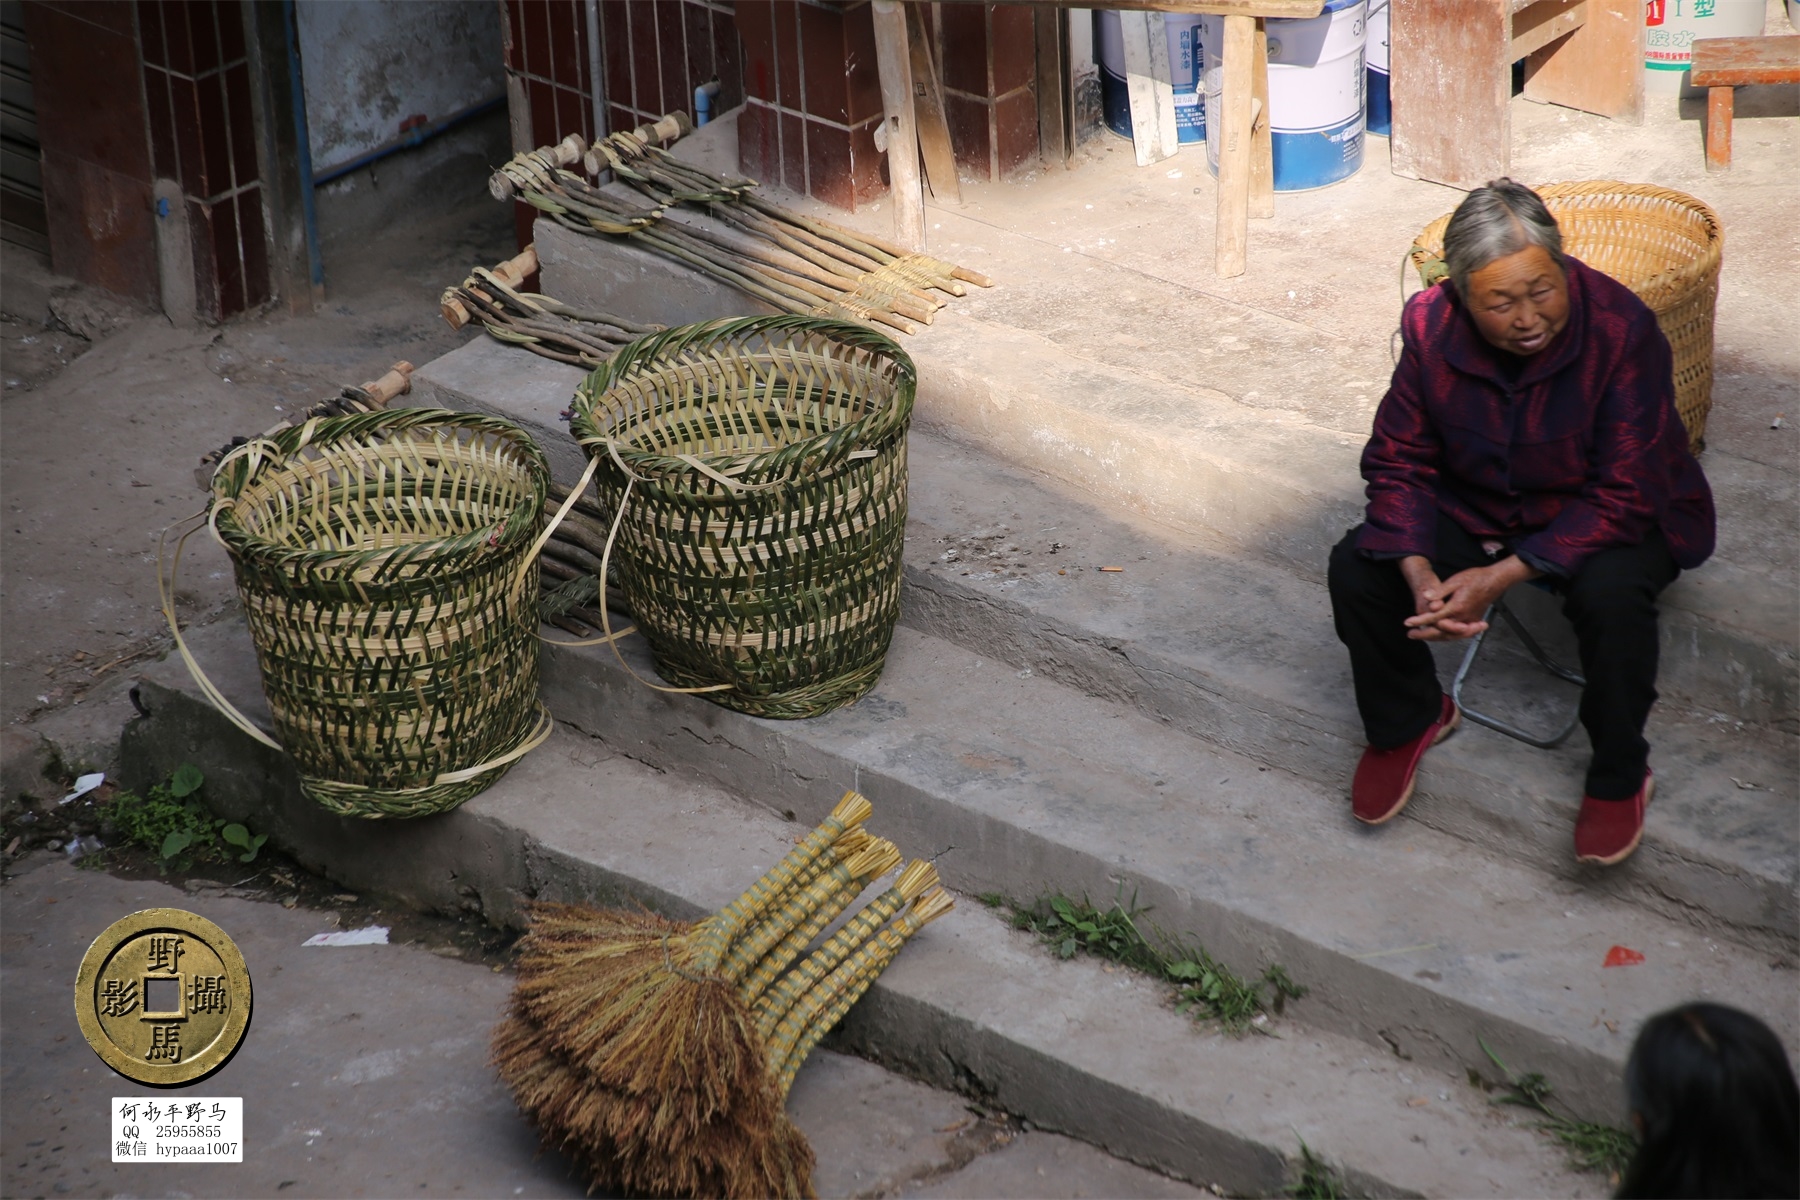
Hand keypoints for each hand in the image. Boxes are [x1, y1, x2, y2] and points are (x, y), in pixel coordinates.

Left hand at [1402, 556, 1538, 640]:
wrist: (1496, 580)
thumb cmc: (1476, 578)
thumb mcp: (1455, 580)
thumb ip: (1439, 591)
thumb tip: (1425, 597)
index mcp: (1457, 606)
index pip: (1434, 617)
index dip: (1419, 621)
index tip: (1408, 623)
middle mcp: (1463, 617)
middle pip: (1441, 631)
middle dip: (1424, 634)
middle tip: (1411, 634)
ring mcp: (1469, 620)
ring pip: (1450, 635)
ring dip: (1435, 637)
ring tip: (1422, 636)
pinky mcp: (1474, 620)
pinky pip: (1459, 633)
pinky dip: (1448, 636)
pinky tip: (1440, 635)